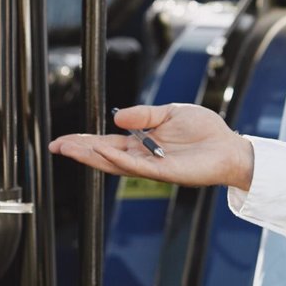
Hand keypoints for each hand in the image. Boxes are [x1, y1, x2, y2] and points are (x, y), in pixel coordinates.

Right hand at [49, 103, 253, 189]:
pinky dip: (118, 158)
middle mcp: (143, 157)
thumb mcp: (170, 112)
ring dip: (92, 155)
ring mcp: (151, 167)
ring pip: (115, 163)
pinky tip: (102, 151)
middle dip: (79, 150)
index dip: (85, 141)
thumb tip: (117, 118)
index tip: (63, 139)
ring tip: (70, 147)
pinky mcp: (164, 172)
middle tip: (56, 145)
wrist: (229, 147)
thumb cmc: (204, 131)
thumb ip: (144, 115)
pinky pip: (137, 166)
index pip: (106, 143)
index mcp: (142, 144)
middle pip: (104, 156)